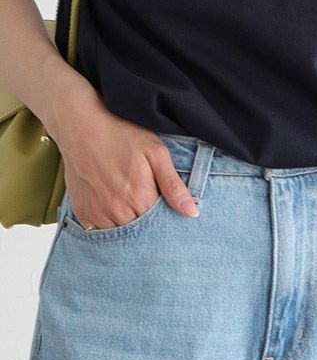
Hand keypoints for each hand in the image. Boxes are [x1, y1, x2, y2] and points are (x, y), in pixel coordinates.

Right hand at [52, 91, 199, 228]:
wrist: (83, 126)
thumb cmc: (123, 135)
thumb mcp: (156, 152)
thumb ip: (174, 185)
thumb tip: (192, 213)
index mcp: (139, 198)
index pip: (160, 224)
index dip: (165, 216)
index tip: (165, 203)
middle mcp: (116, 211)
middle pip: (140, 232)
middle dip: (148, 221)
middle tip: (146, 195)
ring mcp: (96, 213)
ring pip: (119, 233)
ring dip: (127, 222)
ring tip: (129, 198)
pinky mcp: (81, 212)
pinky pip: (98, 231)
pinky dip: (108, 222)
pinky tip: (112, 202)